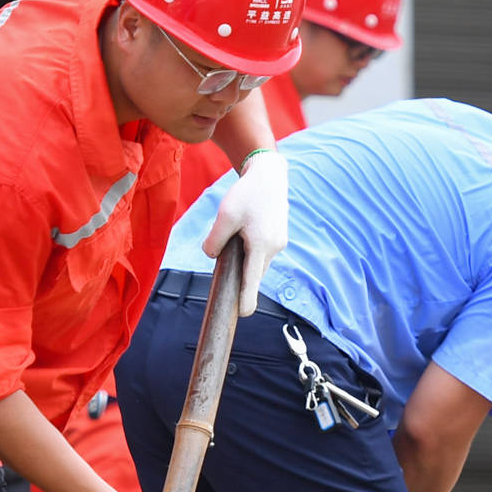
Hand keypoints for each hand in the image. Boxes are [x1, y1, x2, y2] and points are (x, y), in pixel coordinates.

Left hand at [201, 148, 288, 316]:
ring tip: (238, 233)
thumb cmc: (246, 194)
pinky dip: (251, 251)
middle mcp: (273, 248)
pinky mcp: (278, 240)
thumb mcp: (224, 215)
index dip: (246, 299)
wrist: (269, 176)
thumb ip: (215, 240)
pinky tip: (246, 232)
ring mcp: (278, 244)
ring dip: (244, 259)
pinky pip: (260, 254)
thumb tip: (212, 255)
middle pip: (252, 273)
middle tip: (227, 249)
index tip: (243, 314)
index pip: (252, 280)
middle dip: (239, 271)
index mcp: (260, 245)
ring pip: (256, 263)